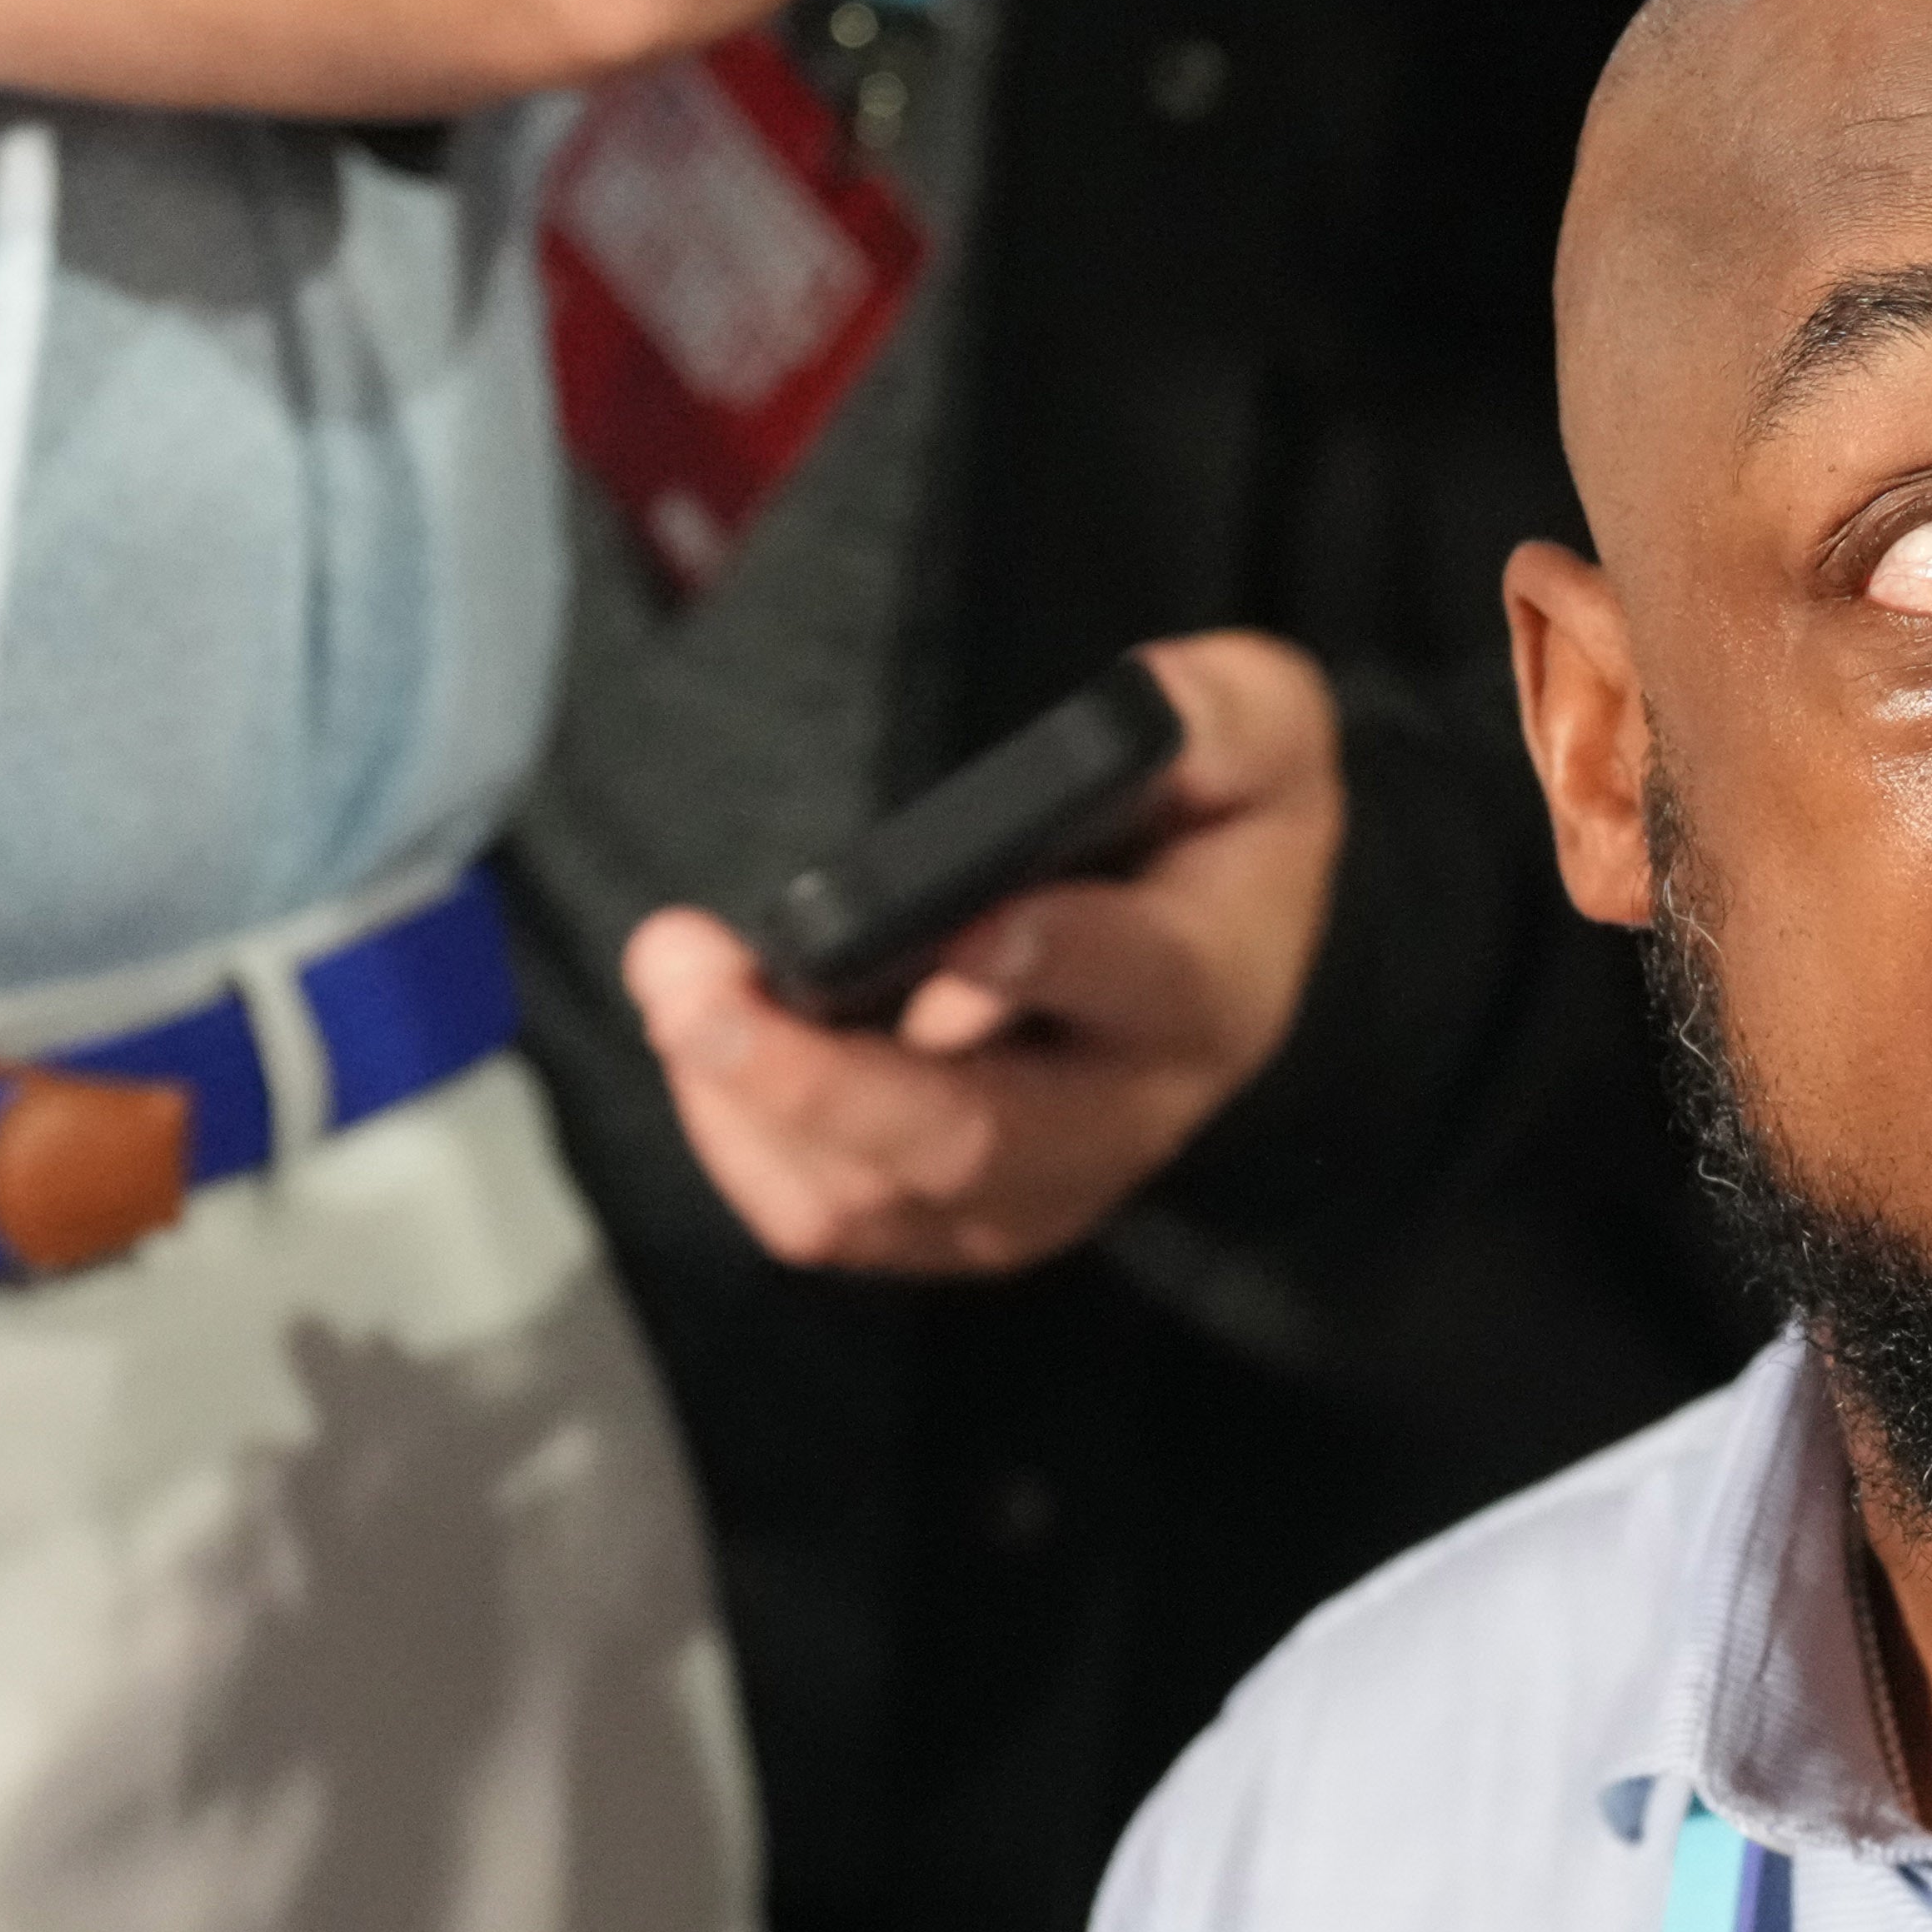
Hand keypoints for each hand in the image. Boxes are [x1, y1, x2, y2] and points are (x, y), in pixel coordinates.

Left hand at [626, 634, 1352, 1275]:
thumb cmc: (1214, 823)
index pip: (1139, 983)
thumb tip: (1138, 709)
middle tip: (682, 975)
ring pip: (869, 1201)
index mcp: (1205, 988)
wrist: (1211, 955)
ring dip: (744, 1100)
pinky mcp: (953, 1221)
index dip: (1045, 961)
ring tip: (672, 976)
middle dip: (809, 1072)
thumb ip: (1220, 711)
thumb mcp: (1258, 732)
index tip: (961, 925)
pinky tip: (702, 1041)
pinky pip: (823, 1219)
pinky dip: (739, 1137)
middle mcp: (1122, 1118)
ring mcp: (1032, 1190)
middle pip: (966, 1139)